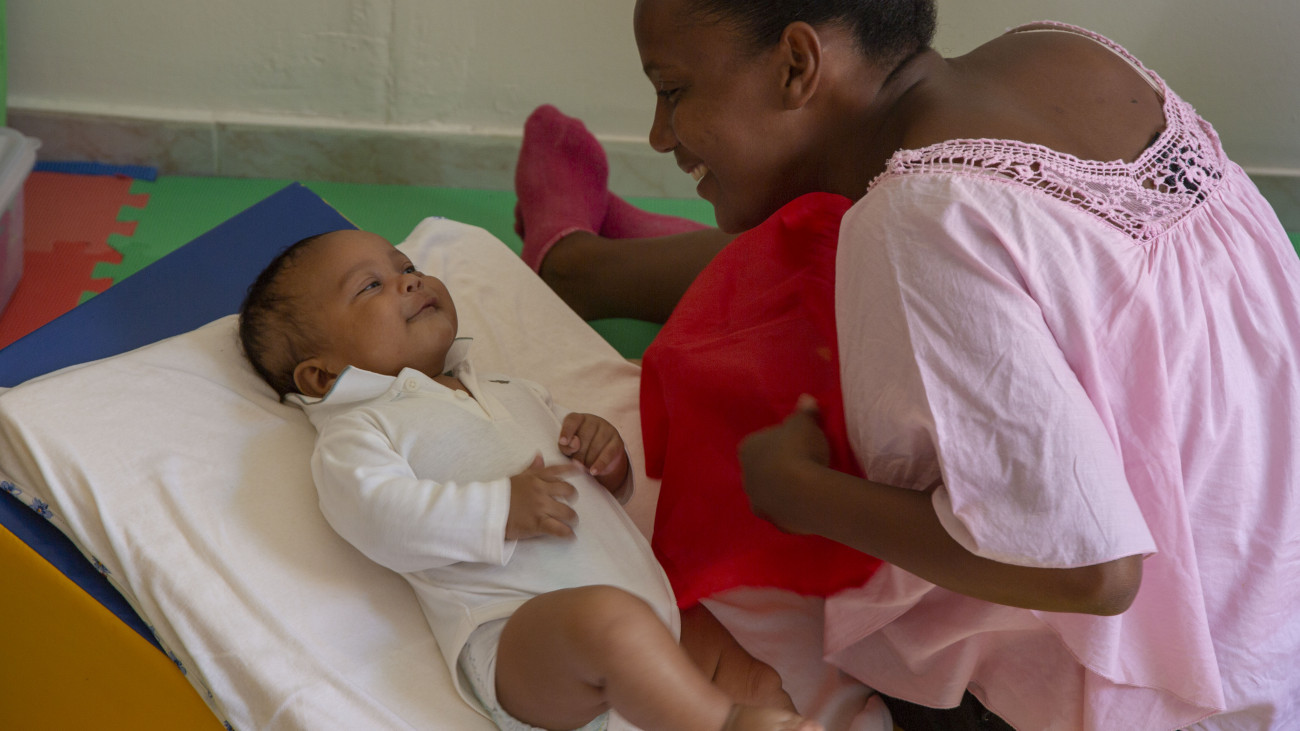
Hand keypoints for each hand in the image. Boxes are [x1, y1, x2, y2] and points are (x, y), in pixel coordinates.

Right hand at [506, 454, 579, 539]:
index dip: (571, 470)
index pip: (557, 470)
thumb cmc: (501, 494)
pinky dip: (567, 534)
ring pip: (568, 512)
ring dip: (572, 518)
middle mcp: (541, 490)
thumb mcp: (517, 477)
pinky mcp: (538, 523)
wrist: (487, 511)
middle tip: (569, 503)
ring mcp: (540, 507)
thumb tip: (540, 455)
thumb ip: (532, 468)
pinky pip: (559, 529)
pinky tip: (570, 536)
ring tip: (571, 522)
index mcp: (535, 478)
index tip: (581, 470)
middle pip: (568, 491)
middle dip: (572, 497)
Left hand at [559, 413, 629, 492]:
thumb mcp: (569, 448)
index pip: (572, 420)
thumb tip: (574, 444)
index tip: (562, 442)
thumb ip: (566, 446)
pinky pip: (607, 454)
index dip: (566, 431)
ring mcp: (607, 429)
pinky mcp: (617, 441)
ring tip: (584, 467)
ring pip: (595, 447)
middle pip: (583, 437)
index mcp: (579, 418)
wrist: (602, 458)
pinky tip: (593, 471)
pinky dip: (599, 464)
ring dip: (587, 461)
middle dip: (577, 454)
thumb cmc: (580, 450)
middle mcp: (594, 420)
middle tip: (576, 463)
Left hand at [738, 395, 830, 533]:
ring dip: (783, 490)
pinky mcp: (773, 521)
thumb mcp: (804, 424)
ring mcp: (757, 501)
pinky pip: (783, 512)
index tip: (796, 443)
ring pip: (770, 493)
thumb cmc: (798, 450)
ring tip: (808, 486)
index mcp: (748, 449)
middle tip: (804, 463)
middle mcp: (746, 476)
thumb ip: (804, 411)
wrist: (803, 492)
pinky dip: (793, 509)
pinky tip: (808, 504)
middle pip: (762, 469)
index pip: (760, 442)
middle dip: (777, 467)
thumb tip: (806, 398)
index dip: (778, 442)